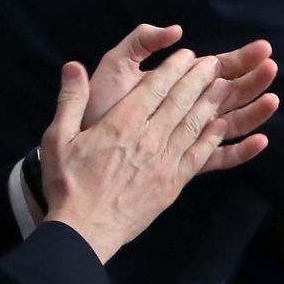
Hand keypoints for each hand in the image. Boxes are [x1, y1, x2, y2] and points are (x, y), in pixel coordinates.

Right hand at [42, 49, 245, 262]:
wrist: (85, 229)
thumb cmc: (68, 184)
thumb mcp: (57, 138)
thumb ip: (70, 100)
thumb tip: (73, 66)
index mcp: (121, 125)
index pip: (154, 88)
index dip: (174, 68)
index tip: (189, 54)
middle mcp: (149, 138)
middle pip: (181, 101)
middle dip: (200, 78)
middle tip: (215, 62)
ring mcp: (165, 161)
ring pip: (195, 124)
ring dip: (212, 103)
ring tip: (227, 84)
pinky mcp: (175, 182)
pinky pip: (200, 154)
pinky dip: (213, 137)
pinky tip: (222, 125)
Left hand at [81, 24, 277, 173]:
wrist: (82, 152)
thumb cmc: (98, 108)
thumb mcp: (115, 66)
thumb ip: (141, 42)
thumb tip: (176, 29)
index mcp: (177, 85)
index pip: (216, 69)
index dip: (240, 58)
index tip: (262, 48)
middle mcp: (188, 110)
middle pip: (230, 93)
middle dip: (253, 79)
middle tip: (271, 66)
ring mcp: (189, 137)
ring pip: (231, 123)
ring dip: (253, 111)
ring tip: (272, 99)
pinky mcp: (186, 164)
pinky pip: (219, 158)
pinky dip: (241, 151)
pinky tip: (261, 141)